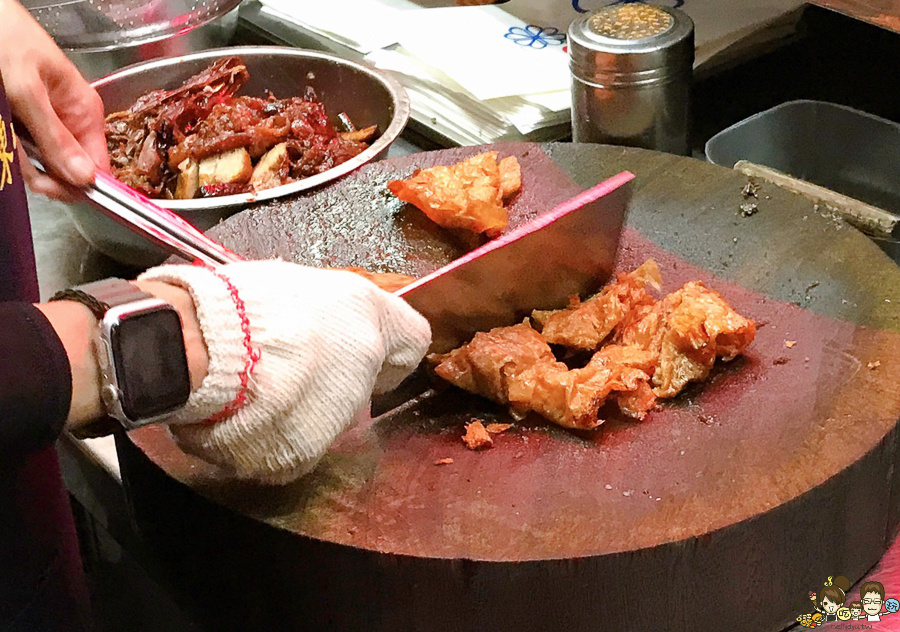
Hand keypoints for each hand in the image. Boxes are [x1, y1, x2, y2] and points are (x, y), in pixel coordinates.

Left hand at [0, 0, 107, 199]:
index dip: (79, 185)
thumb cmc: (6, 40)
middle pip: (69, 174)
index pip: (99, 168)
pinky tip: (5, 136)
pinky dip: (12, 152)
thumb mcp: (28, 91)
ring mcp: (48, 127)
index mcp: (85, 114)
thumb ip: (55, 137)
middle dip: (43, 175)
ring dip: (22, 162)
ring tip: (6, 138)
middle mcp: (71, 124)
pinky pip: (24, 154)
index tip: (50, 189)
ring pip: (43, 167)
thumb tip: (86, 179)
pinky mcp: (26, 127)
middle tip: (17, 161)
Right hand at [138, 261, 431, 483]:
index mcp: (365, 310)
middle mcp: (364, 360)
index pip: (413, 338)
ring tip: (251, 393)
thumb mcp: (287, 283)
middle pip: (362, 385)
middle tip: (287, 372)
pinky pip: (290, 451)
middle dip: (333, 384)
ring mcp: (338, 411)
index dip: (390, 351)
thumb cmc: (233, 302)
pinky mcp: (302, 452)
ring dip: (299, 412)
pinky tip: (240, 419)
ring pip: (326, 421)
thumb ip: (320, 311)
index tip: (366, 355)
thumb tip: (314, 325)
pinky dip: (268, 441)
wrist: (194, 344)